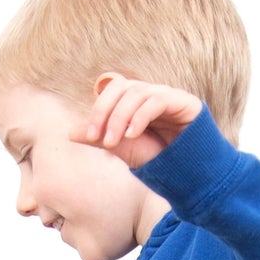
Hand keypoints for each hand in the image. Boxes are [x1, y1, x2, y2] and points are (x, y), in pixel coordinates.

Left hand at [70, 74, 201, 168]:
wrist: (189, 172)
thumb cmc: (157, 158)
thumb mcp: (122, 149)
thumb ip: (98, 139)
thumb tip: (70, 133)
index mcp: (135, 99)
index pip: (111, 92)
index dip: (98, 110)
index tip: (90, 137)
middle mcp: (150, 93)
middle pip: (121, 87)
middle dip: (105, 112)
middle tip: (98, 139)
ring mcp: (167, 94)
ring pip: (137, 94)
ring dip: (120, 118)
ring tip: (114, 142)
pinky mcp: (183, 101)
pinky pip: (157, 101)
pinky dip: (140, 117)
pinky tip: (132, 135)